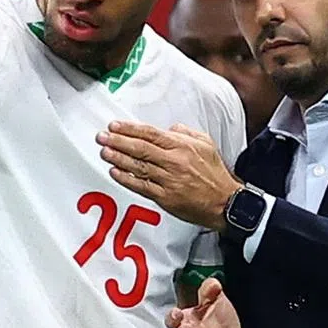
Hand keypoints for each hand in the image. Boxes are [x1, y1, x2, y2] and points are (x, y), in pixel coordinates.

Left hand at [97, 121, 239, 230]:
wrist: (225, 201)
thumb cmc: (215, 174)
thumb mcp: (206, 144)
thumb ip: (186, 133)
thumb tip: (170, 128)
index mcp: (181, 146)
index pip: (150, 133)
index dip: (130, 129)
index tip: (114, 126)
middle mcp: (173, 161)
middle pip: (140, 148)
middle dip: (118, 141)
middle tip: (102, 137)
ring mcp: (168, 180)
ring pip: (138, 166)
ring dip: (118, 158)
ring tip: (104, 152)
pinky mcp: (165, 197)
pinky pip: (141, 186)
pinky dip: (126, 179)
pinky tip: (115, 172)